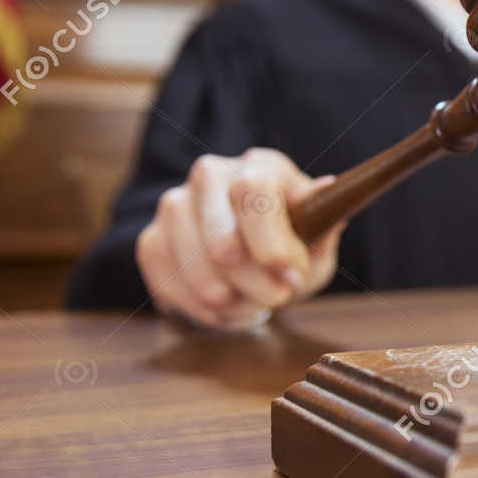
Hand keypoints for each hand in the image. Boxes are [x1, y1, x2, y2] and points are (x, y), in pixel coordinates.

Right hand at [135, 148, 343, 328]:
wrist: (249, 260)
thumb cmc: (290, 246)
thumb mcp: (317, 241)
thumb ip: (323, 228)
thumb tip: (326, 190)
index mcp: (258, 166)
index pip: (252, 191)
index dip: (271, 241)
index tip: (291, 276)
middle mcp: (210, 175)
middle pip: (222, 241)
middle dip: (256, 284)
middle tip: (278, 297)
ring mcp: (174, 205)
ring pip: (197, 271)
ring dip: (233, 302)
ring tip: (254, 302)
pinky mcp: (151, 240)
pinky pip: (172, 287)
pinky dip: (205, 310)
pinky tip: (227, 305)